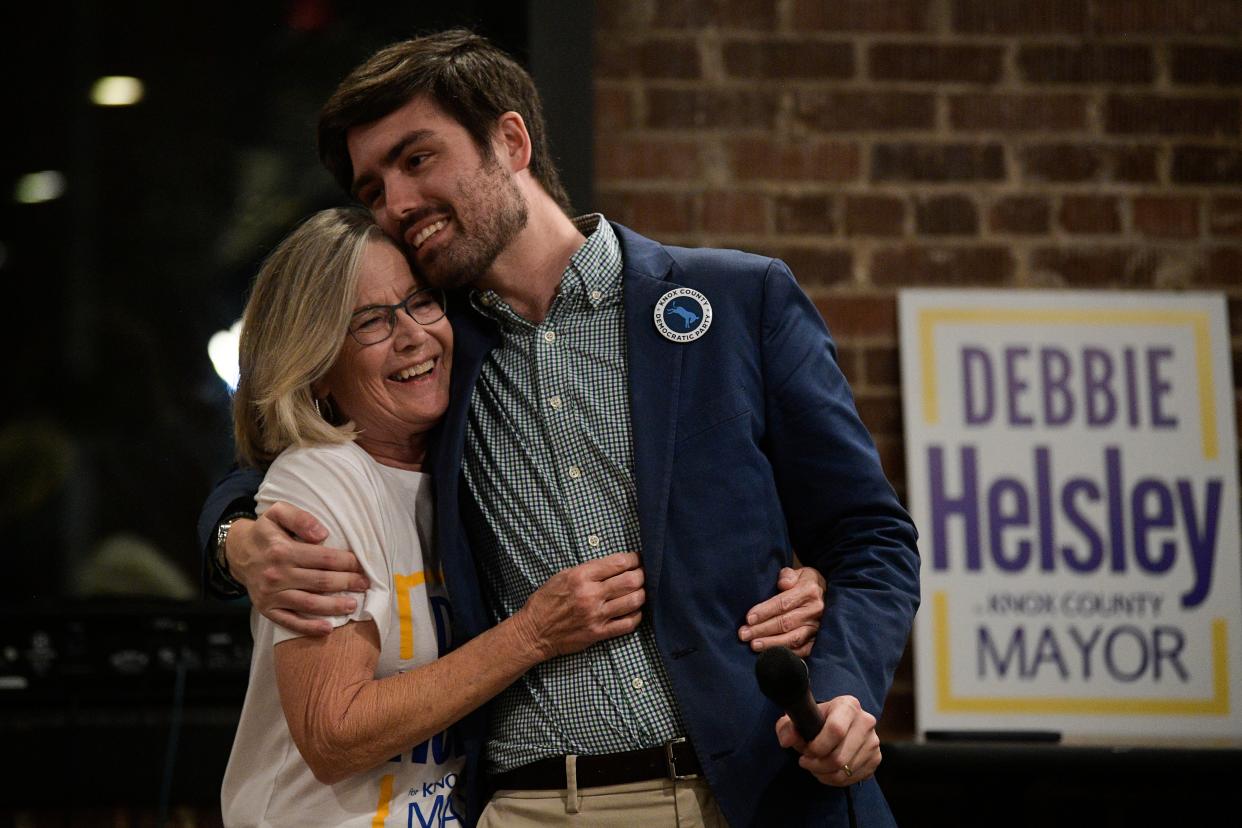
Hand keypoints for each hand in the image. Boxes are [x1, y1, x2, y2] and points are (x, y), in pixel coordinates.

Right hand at [226, 502, 368, 635]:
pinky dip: (309, 627)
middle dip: (347, 583)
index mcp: (282, 550)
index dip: (346, 562)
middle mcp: (276, 574)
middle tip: (364, 584)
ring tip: (353, 605)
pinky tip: (327, 628)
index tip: (361, 565)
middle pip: (320, 581)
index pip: (323, 558)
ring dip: (334, 606)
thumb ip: (300, 518)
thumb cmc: (266, 532)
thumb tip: (322, 534)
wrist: (238, 553)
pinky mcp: (266, 609)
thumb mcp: (278, 512)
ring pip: (309, 603)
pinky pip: (289, 621)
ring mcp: (270, 595)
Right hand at [512, 552, 645, 659]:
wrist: (534, 631)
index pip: (618, 563)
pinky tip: (634, 610)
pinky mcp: (598, 633)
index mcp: (581, 576)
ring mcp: (596, 615)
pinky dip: (637, 615)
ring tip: (641, 591)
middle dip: (643, 575)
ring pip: (634, 601)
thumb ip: (589, 570)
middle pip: (631, 581)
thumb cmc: (546, 600)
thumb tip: (616, 565)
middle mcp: (590, 594)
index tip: (638, 559)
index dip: (635, 559)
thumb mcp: (563, 575)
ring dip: (642, 594)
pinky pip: (628, 624)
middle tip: (643, 574)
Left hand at [738, 566, 824, 655]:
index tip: (749, 618)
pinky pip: (803, 650)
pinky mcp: (818, 640)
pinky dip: (786, 653)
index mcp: (809, 591)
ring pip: (793, 638)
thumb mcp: (799, 573)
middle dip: (762, 630)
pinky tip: (771, 654)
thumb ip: (788, 575)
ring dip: (772, 643)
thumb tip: (782, 583)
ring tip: (754, 645)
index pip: (783, 603)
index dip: (765, 611)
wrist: (827, 595)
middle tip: (744, 634)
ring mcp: (818, 627)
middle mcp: (815, 610)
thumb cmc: (806, 584)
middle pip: (785, 623)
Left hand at [775, 695, 879, 785]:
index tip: (806, 750)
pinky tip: (828, 771)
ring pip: (846, 771)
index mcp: (848, 705)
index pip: (836, 730)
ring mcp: (874, 741)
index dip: (817, 747)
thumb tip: (787, 741)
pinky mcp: (876, 758)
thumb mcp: (798, 720)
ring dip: (825, 774)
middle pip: (840, 757)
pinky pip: (854, 778)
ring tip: (815, 766)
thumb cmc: (816, 721)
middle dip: (818, 765)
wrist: (835, 725)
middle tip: (806, 762)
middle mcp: (866, 721)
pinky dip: (836, 780)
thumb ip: (787, 728)